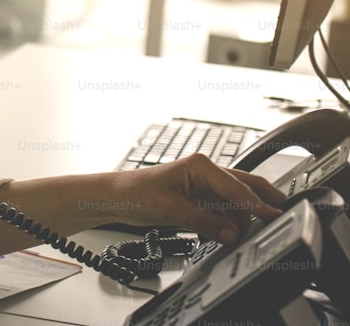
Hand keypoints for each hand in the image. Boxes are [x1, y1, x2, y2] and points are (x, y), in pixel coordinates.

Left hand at [111, 154, 286, 243]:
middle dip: (265, 201)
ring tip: (252, 235)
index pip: (238, 188)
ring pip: (236, 201)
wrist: (116, 197)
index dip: (258, 205)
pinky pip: (223, 211)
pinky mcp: (200, 198)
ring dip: (244, 218)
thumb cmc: (135, 192)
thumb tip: (231, 234)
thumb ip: (204, 222)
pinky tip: (231, 235)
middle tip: (285, 215)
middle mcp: (206, 172)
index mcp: (200, 166)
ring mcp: (204, 186)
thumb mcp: (171, 210)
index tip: (276, 216)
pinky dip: (230, 222)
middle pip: (246, 187)